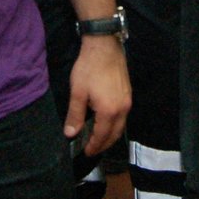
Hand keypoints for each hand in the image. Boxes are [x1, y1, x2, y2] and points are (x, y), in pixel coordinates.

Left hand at [66, 36, 130, 155]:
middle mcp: (122, 109)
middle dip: (104, 144)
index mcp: (109, 111)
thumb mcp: (78, 92)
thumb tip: (70, 134)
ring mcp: (127, 102)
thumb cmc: (89, 68)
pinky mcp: (128, 94)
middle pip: (115, 134)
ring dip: (110, 135)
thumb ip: (75, 115)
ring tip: (98, 139)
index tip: (86, 152)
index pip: (102, 136)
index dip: (94, 146)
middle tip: (92, 149)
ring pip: (120, 126)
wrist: (104, 46)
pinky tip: (106, 122)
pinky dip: (115, 125)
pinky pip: (123, 117)